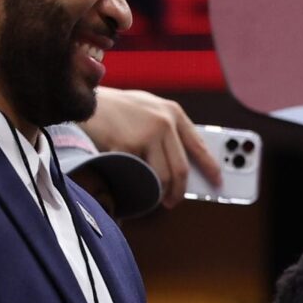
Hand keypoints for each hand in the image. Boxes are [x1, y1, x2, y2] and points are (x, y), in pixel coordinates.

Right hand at [82, 87, 222, 207]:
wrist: (84, 100)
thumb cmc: (117, 107)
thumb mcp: (149, 107)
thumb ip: (167, 127)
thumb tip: (184, 160)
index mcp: (173, 112)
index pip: (199, 145)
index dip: (210, 166)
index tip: (218, 181)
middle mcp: (163, 123)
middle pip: (180, 169)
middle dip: (179, 191)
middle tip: (173, 201)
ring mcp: (146, 135)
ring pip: (161, 176)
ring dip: (158, 192)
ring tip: (152, 195)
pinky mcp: (127, 146)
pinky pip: (137, 174)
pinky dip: (136, 183)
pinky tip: (131, 182)